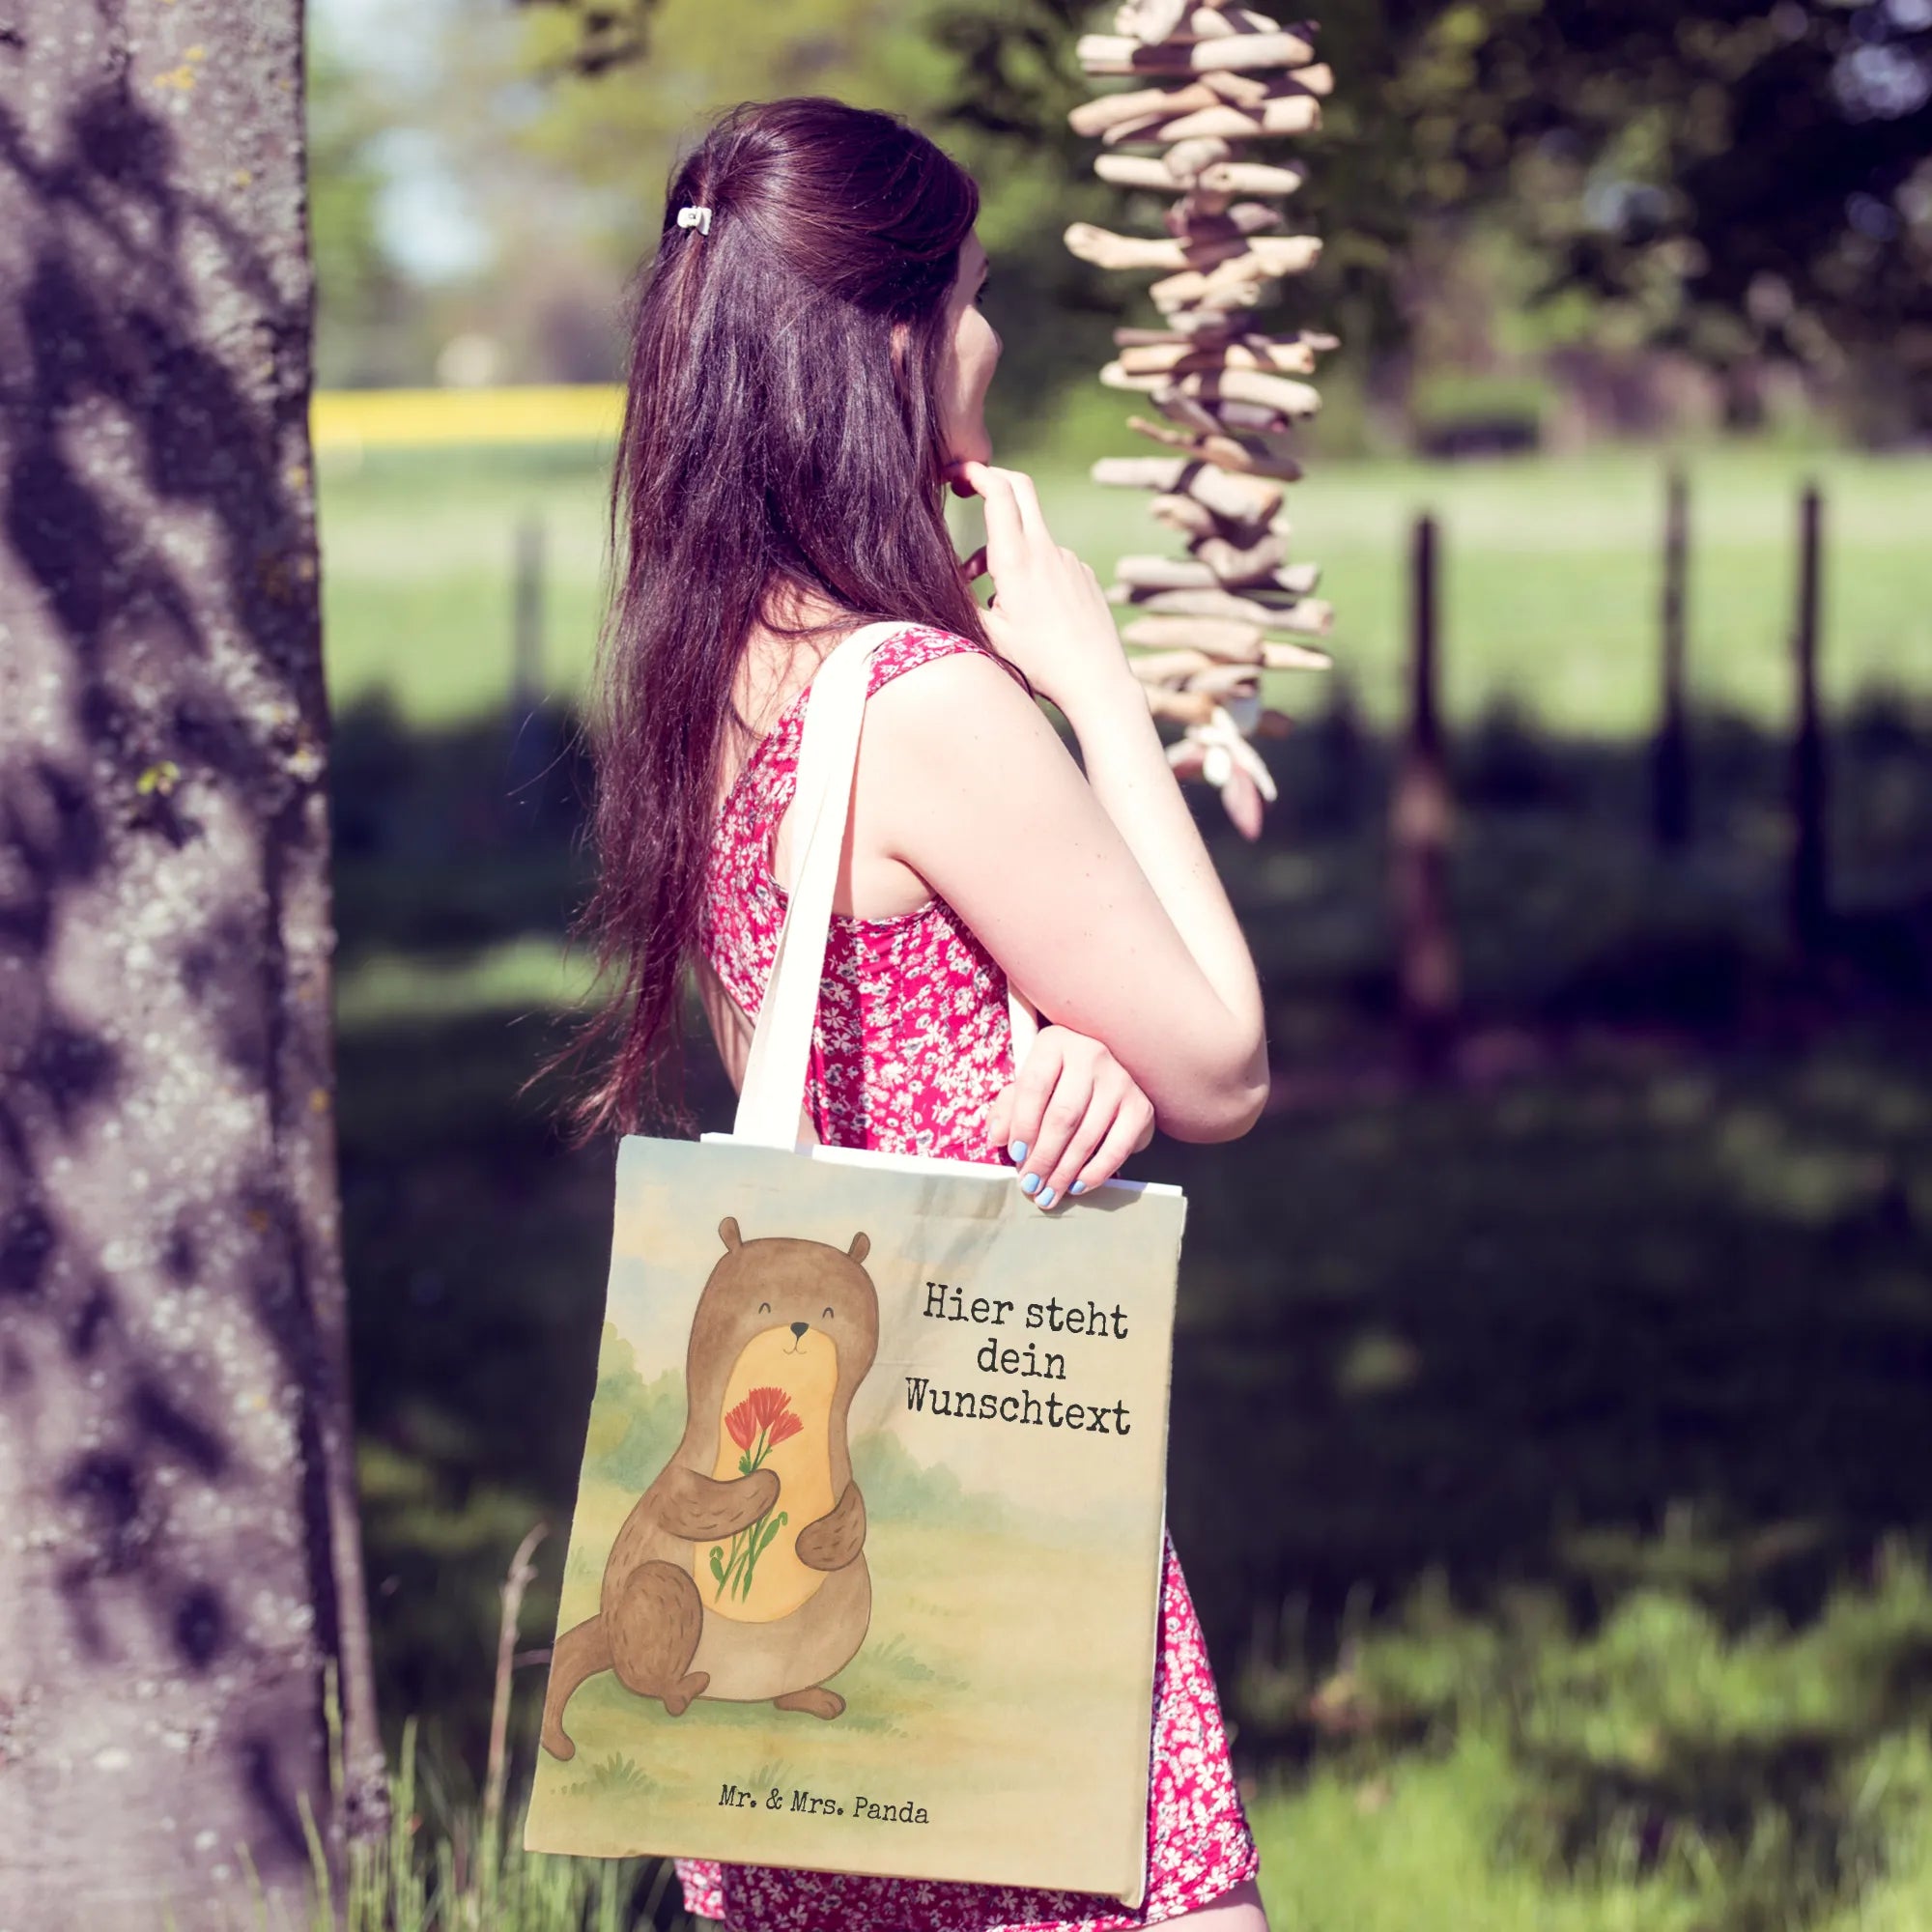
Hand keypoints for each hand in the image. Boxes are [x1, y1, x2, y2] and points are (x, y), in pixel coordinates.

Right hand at [944, 457, 1135, 719]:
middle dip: (993, 480)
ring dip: (1005, 548)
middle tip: (969, 487)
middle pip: (1021, 488)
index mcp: (1017, 560)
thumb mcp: (989, 635)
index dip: (975, 473)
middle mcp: (1046, 550)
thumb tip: (944, 580)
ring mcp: (1070, 560)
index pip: (999, 492)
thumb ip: (963, 600)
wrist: (1097, 680)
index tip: (956, 472)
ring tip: (991, 596)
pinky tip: (1029, 609)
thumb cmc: (1040, 663)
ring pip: (1030, 535)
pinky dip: (1030, 570)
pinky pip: (1050, 560)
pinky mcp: (1084, 574)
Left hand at [986, 1026, 1155, 1210]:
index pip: (1034, 1086)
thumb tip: (997, 1136)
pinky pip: (1117, 1148)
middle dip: (1043, 1157)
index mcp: (1055, 1043)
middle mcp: (1091, 1055)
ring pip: (1087, 1135)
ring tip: (1048, 1193)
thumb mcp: (1027, 1086)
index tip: (1015, 1155)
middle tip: (1030, 1184)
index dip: (1022, 1124)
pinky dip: (1096, 1172)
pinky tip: (1078, 1185)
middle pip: (1063, 1115)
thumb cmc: (1057, 1083)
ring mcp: (1120, 1080)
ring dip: (1064, 1172)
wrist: (1106, 1078)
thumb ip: (1008, 1109)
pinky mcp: (1140, 1106)